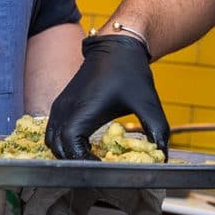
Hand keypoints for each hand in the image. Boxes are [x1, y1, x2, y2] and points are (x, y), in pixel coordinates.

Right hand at [45, 33, 168, 158]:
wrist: (116, 46)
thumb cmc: (130, 72)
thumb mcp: (147, 101)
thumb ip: (157, 129)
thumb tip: (163, 154)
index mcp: (84, 109)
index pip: (70, 144)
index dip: (81, 160)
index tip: (99, 167)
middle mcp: (67, 108)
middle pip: (57, 147)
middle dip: (74, 161)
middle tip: (95, 168)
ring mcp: (61, 106)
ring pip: (51, 140)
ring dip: (66, 153)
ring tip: (89, 158)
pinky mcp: (61, 104)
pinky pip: (53, 131)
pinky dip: (63, 143)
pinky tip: (84, 145)